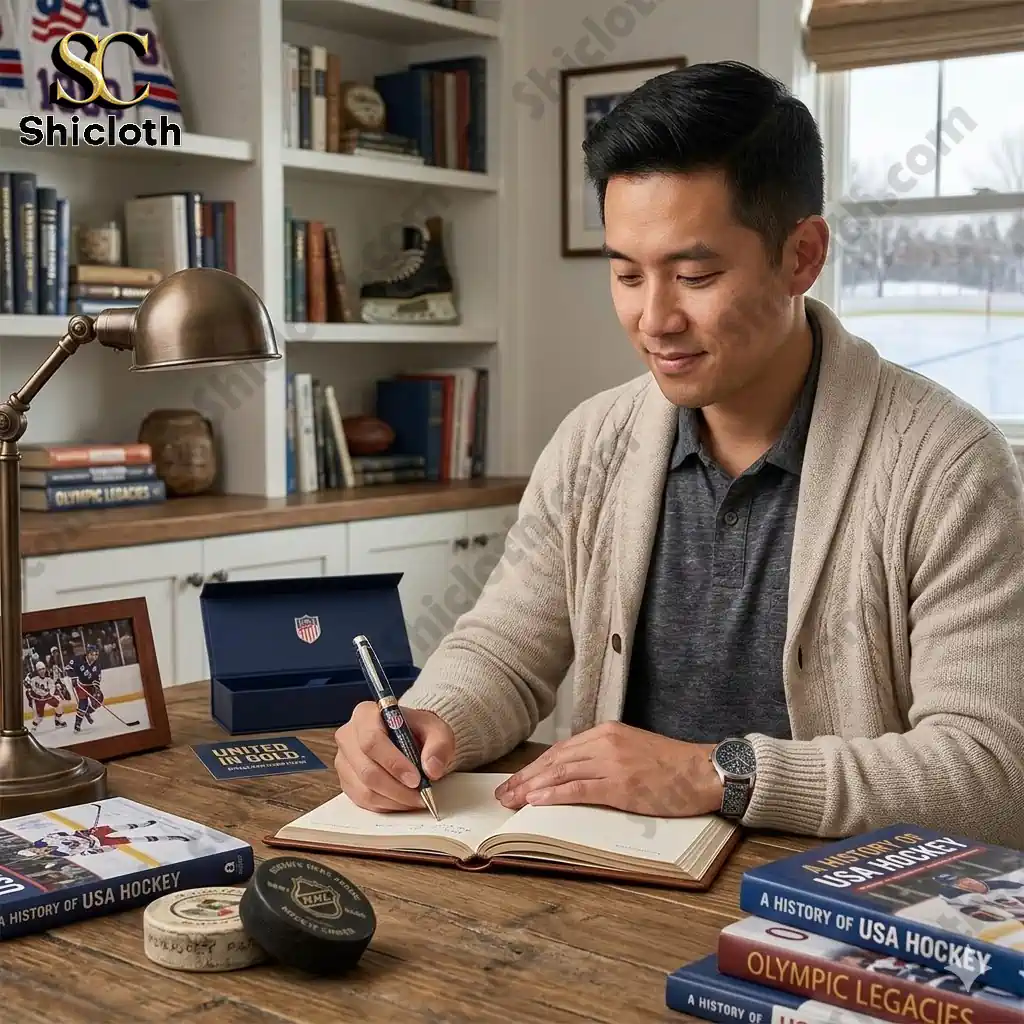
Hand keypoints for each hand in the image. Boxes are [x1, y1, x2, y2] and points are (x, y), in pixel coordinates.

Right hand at [334, 701, 454, 812]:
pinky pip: (362, 801)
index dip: (394, 763)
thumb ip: (438, 745)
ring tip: (415, 799)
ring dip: (393, 800)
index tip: (415, 778)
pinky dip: (385, 805)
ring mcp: (344, 760)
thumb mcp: (436, 730)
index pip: (372, 741)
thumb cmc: (418, 731)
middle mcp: (348, 736)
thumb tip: (432, 769)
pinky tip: (402, 801)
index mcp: (365, 714)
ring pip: (364, 790)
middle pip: (367, 770)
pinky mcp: (345, 781)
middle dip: (397, 788)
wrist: (409, 739)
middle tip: (420, 795)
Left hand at [493, 722, 723, 817]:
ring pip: (562, 773)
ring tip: (512, 801)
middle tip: (503, 794)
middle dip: (525, 778)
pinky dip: (555, 795)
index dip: (534, 767)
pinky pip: (580, 789)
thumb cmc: (672, 765)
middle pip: (555, 760)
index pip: (560, 750)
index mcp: (606, 732)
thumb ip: (604, 755)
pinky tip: (537, 801)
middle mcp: (605, 742)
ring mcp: (613, 763)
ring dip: (532, 788)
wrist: (704, 771)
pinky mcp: (622, 784)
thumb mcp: (633, 748)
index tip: (515, 781)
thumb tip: (575, 773)